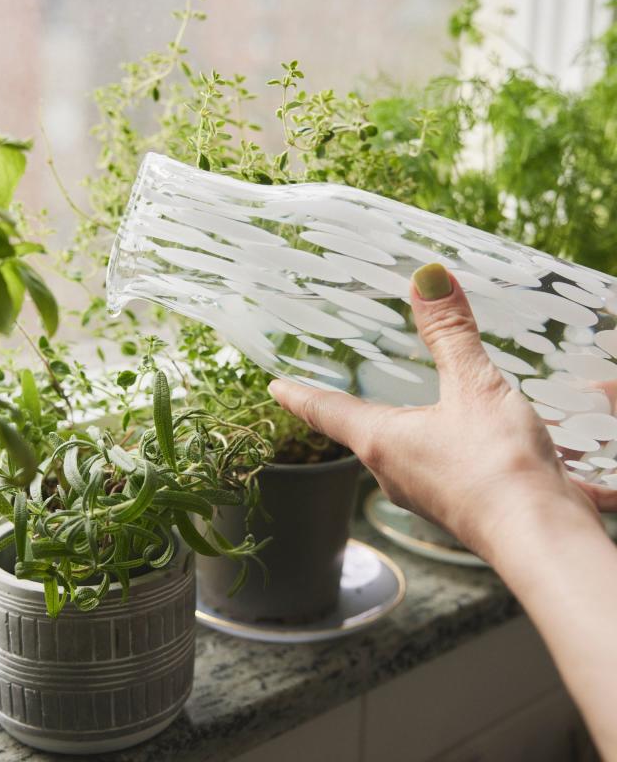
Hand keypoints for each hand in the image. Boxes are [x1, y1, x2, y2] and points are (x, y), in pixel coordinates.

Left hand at [268, 263, 612, 561]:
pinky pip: (438, 466)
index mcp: (379, 441)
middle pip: (359, 432)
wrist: (542, 540)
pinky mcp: (458, 505)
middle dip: (349, 408)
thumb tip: (428, 277)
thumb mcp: (475, 387)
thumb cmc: (497, 466)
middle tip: (339, 387)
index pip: (325, 410)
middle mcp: (391, 472)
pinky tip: (465, 435)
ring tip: (403, 404)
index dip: (299, 394)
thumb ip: (452, 334)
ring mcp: (424, 494)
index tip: (275, 386)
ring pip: (400, 451)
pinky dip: (441, 444)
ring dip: (399, 427)